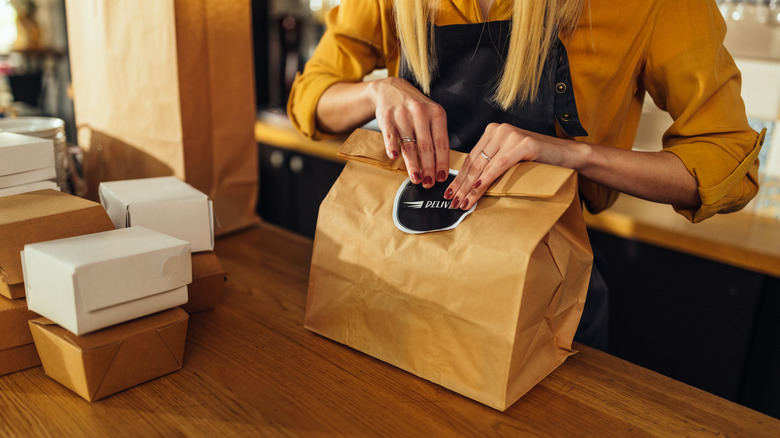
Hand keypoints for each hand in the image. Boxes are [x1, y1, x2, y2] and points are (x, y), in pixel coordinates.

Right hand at [368, 77, 449, 187]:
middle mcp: (420, 113)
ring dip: (413, 164)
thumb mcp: (431, 115)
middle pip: (426, 146)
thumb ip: (436, 136)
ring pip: (409, 144)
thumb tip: (441, 165)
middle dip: (429, 167)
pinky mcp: (387, 117)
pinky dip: (392, 147)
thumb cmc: (415, 109)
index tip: (441, 176)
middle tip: (429, 183)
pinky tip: (394, 157)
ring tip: (416, 179)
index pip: (441, 142)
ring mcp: (402, 115)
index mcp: (436, 113)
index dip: (442, 161)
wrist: (391, 89)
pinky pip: (390, 135)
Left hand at [444, 123, 568, 209]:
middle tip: (453, 202)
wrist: (568, 155)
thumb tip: (469, 186)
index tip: (450, 193)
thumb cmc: (538, 160)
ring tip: (463, 203)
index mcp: (493, 132)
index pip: (472, 158)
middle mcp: (500, 130)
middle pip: (476, 163)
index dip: (459, 177)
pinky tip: (477, 190)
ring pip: (485, 166)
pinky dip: (488, 179)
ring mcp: (512, 135)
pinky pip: (500, 165)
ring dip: (472, 187)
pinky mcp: (524, 143)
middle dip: (462, 185)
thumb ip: (491, 165)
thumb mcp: (509, 160)